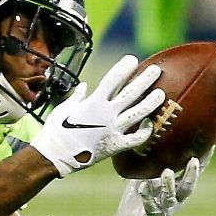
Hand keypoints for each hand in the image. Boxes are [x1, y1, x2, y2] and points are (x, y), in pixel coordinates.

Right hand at [30, 55, 164, 175]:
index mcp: (93, 102)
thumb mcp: (63, 109)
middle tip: (156, 70)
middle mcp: (106, 114)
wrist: (55, 156)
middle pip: (131, 93)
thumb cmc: (55, 131)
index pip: (112, 80)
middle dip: (145, 79)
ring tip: (160, 94)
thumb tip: (83, 86)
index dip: (124, 68)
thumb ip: (76, 97)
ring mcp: (113, 129)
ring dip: (151, 102)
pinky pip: (136, 138)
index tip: (132, 59)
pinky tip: (149, 124)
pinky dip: (145, 131)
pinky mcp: (116, 145)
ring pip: (138, 113)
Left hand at [107, 154, 204, 215]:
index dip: (202, 162)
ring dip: (169, 184)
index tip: (209, 146)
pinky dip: (147, 196)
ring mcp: (163, 210)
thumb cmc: (141, 196)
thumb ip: (154, 164)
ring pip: (169, 198)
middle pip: (187, 187)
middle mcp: (174, 200)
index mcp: (177, 190)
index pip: (193, 175)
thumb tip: (155, 140)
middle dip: (192, 174)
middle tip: (194, 160)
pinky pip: (150, 207)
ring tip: (166, 171)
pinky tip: (143, 186)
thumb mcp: (148, 177)